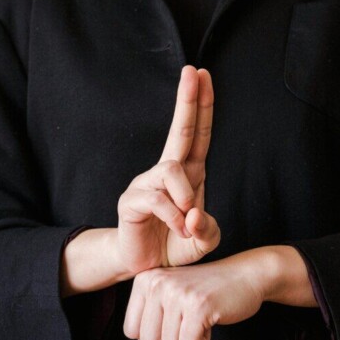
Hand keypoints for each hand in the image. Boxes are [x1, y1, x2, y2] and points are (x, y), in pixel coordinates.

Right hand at [115, 65, 220, 274]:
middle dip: (187, 100)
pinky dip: (173, 217)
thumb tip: (194, 214)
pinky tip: (178, 230)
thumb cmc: (174, 246)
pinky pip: (157, 198)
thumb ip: (208, 229)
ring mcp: (146, 184)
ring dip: (186, 197)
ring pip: (171, 169)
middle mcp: (166, 173)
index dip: (201, 105)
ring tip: (187, 223)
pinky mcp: (131, 201)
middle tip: (192, 72)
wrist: (146, 267)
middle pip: (179, 130)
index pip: (197, 133)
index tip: (203, 75)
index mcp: (188, 174)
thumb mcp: (203, 241)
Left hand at [123, 249, 273, 339]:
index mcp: (145, 281)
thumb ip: (158, 334)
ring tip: (201, 315)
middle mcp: (157, 283)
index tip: (174, 317)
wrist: (246, 275)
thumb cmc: (208, 293)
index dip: (155, 334)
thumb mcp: (175, 309)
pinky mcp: (198, 306)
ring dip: (189, 339)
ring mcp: (177, 294)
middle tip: (190, 316)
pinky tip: (211, 318)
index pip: (132, 331)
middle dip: (172, 339)